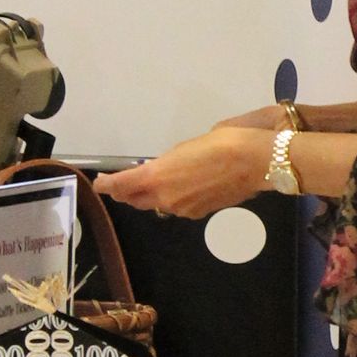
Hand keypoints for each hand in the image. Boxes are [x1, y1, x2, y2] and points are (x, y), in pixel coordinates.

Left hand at [94, 125, 272, 218]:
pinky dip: (174, 199)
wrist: (255, 161)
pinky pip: (178, 207)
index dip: (108, 185)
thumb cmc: (221, 143)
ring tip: (156, 183)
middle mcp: (165, 198)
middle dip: (128, 192)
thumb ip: (168, 163)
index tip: (100, 184)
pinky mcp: (200, 213)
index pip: (122, 185)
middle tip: (124, 184)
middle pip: (137, 200)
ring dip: (152, 196)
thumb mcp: (186, 147)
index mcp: (156, 177)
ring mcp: (183, 209)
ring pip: (159, 205)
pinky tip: (183, 188)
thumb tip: (164, 171)